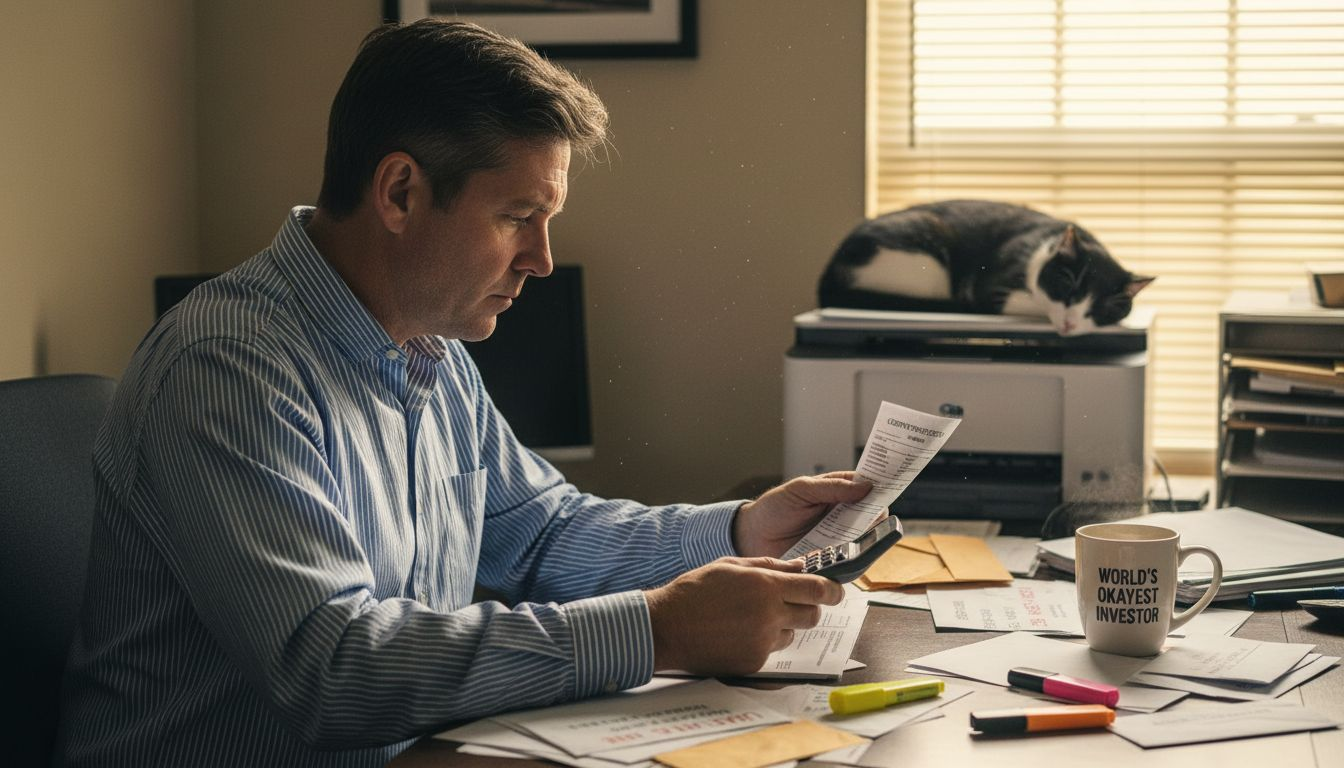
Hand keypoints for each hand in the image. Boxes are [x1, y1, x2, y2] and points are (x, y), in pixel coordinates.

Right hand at [644, 557, 843, 675]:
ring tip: (753, 618)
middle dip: (808, 608)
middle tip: (793, 603)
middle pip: (811, 615)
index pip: (816, 589)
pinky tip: (739, 633)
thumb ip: (768, 565)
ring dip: (783, 626)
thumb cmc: (694, 592)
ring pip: (792, 634)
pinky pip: (772, 650)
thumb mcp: (730, 565)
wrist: (666, 628)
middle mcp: (768, 614)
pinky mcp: (754, 662)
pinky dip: (763, 642)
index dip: (832, 590)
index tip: (836, 591)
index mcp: (765, 585)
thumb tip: (799, 567)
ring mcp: (762, 641)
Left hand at [732, 472, 872, 557]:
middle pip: (872, 517)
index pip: (868, 488)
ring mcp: (839, 539)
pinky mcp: (832, 560)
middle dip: (877, 519)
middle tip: (875, 521)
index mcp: (838, 492)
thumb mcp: (800, 490)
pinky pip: (851, 562)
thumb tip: (866, 487)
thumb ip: (831, 487)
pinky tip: (847, 559)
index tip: (892, 486)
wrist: (751, 537)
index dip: (882, 487)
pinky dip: (853, 561)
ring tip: (857, 541)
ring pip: (866, 541)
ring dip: (866, 542)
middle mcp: (843, 516)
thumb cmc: (774, 508)